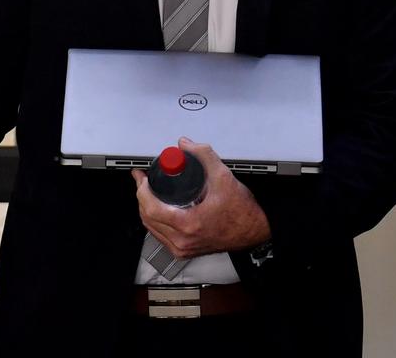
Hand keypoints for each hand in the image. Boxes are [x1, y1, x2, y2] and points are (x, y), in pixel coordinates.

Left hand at [132, 137, 270, 258]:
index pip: (151, 208)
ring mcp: (183, 248)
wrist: (255, 231)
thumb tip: (186, 145)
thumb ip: (203, 155)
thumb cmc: (242, 212)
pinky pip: (160, 236)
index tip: (141, 177)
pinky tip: (159, 209)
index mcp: (189, 225)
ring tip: (149, 192)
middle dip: (141, 196)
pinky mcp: (185, 251)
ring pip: (152, 228)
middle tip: (143, 181)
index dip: (142, 190)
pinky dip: (155, 221)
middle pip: (147, 218)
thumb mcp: (223, 177)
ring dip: (146, 209)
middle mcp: (183, 240)